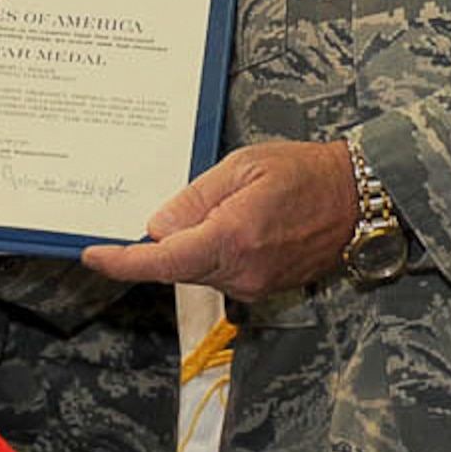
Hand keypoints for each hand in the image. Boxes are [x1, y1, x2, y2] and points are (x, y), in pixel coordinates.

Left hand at [80, 140, 354, 301]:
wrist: (356, 198)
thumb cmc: (305, 171)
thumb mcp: (243, 165)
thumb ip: (195, 198)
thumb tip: (157, 227)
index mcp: (233, 237)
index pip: (163, 261)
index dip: (123, 262)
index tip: (94, 255)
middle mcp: (242, 270)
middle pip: (176, 266)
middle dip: (159, 242)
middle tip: (161, 209)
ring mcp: (254, 284)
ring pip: (196, 269)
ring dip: (188, 243)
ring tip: (218, 203)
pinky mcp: (262, 286)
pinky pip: (218, 271)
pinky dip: (208, 250)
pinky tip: (225, 221)